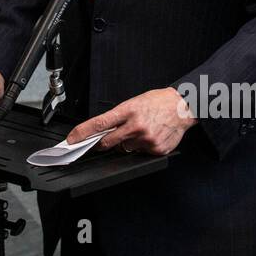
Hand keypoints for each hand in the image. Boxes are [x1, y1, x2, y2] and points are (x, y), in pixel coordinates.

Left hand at [66, 87, 196, 155]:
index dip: (82, 133)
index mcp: (128, 110)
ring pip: (125, 149)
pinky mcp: (156, 149)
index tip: (72, 139)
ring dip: (127, 143)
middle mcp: (136, 126)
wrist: (183, 106)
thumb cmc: (158, 102)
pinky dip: (141, 147)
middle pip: (108, 142)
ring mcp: (146, 139)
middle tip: (103, 140)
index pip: (99, 124)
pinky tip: (150, 136)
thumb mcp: (134, 103)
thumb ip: (119, 117)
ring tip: (140, 130)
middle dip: (102, 143)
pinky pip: (140, 153)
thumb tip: (103, 130)